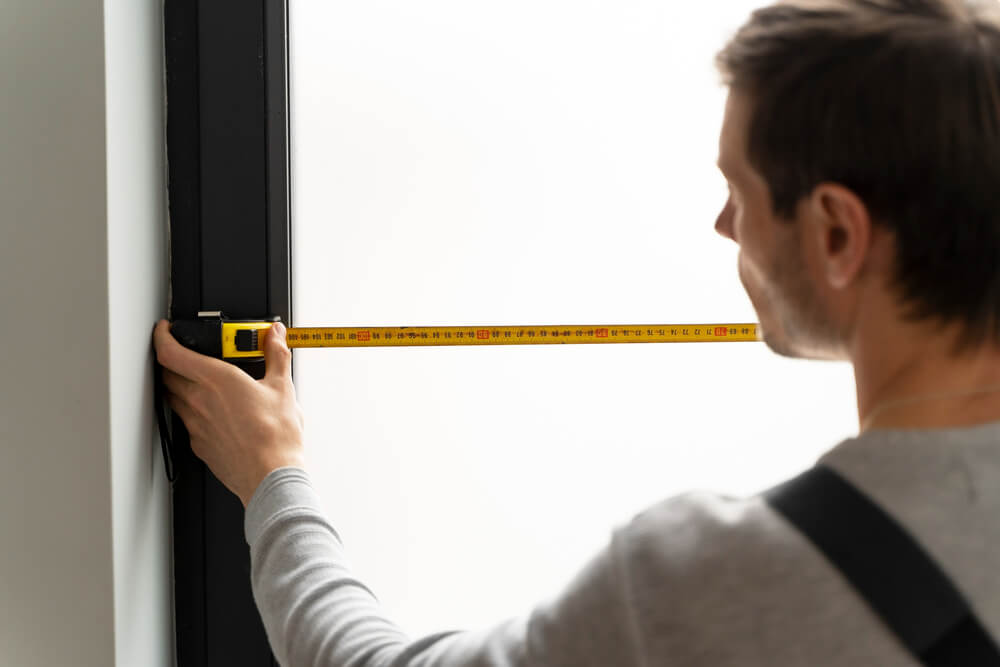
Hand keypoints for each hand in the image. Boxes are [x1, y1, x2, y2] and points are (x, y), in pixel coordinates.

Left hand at [153, 319, 305, 506]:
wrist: (270, 475)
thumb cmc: (276, 437)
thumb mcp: (282, 387)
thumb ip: (275, 355)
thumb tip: (274, 335)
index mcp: (216, 380)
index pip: (170, 352)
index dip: (162, 337)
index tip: (165, 330)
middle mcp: (199, 401)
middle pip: (167, 374)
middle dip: (171, 359)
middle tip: (186, 352)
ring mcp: (195, 424)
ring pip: (173, 397)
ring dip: (179, 384)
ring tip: (201, 381)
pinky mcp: (199, 444)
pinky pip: (186, 421)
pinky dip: (192, 410)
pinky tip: (213, 412)